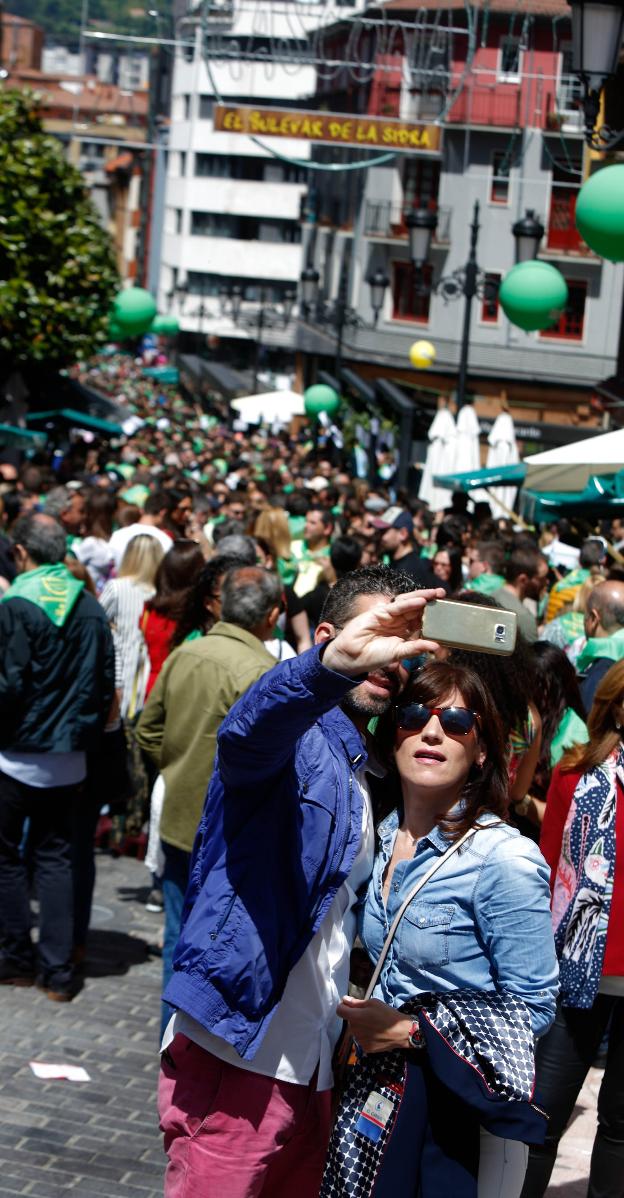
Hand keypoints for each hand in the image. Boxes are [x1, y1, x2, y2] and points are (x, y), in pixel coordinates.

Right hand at [321, 589, 443, 677]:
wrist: (353, 656)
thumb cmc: (375, 657)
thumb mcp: (399, 654)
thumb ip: (416, 648)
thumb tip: (436, 647)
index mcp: (405, 633)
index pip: (422, 622)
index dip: (434, 617)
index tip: (448, 615)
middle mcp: (399, 622)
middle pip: (418, 610)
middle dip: (431, 603)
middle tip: (445, 596)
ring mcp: (390, 616)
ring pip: (409, 604)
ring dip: (422, 597)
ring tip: (436, 593)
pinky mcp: (380, 612)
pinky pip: (397, 606)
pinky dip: (409, 603)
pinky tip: (421, 600)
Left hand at [336, 996, 413, 1054]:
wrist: (401, 1032)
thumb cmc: (387, 1014)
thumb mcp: (373, 1003)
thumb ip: (356, 1003)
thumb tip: (344, 1000)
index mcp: (355, 1017)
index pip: (339, 1011)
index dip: (344, 1006)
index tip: (350, 1005)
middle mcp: (354, 1030)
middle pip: (349, 1021)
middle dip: (356, 1017)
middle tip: (369, 1015)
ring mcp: (359, 1041)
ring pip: (355, 1031)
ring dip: (360, 1027)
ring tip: (374, 1025)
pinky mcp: (365, 1048)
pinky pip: (361, 1039)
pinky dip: (366, 1036)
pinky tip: (376, 1034)